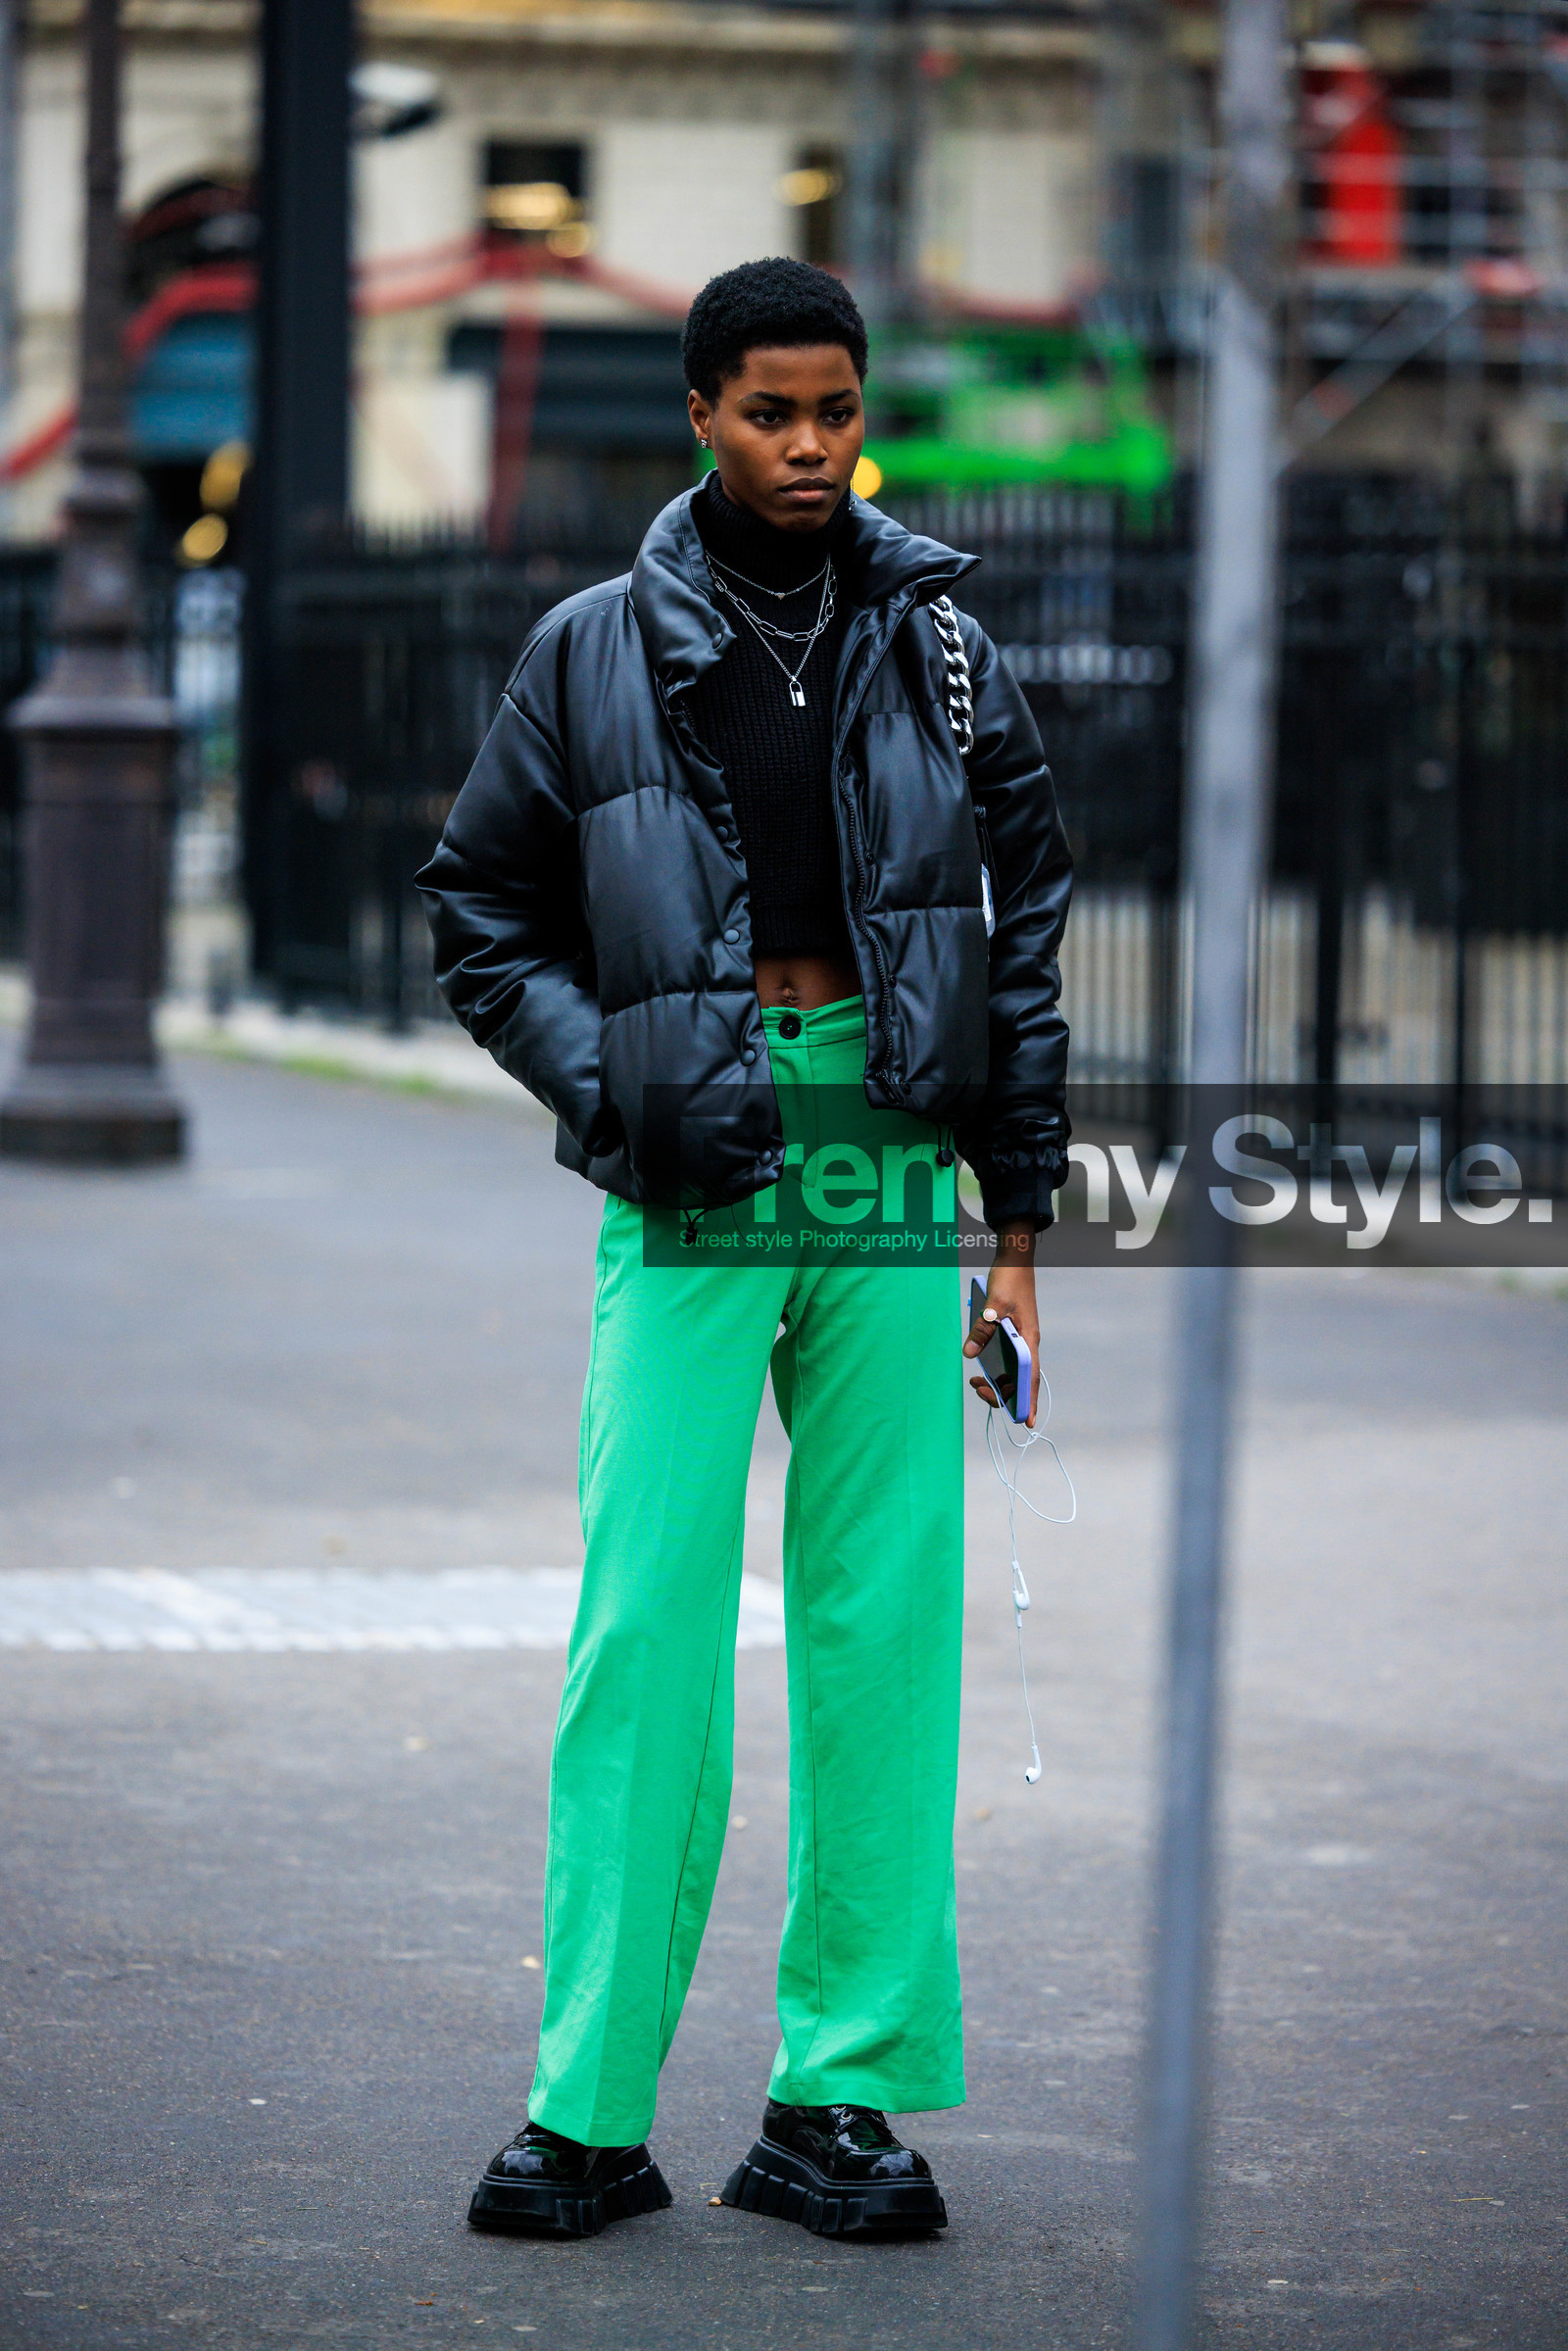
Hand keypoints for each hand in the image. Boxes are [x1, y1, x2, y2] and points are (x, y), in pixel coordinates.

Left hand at [962, 1220, 1039, 1426]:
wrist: (1014, 1260)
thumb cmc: (1009, 1280)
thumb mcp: (994, 1305)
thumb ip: (982, 1330)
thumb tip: (969, 1354)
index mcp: (1029, 1340)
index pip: (1031, 1377)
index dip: (1029, 1401)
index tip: (1027, 1423)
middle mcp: (1028, 1343)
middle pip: (1021, 1380)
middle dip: (1003, 1393)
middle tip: (979, 1389)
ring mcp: (1021, 1339)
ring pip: (1013, 1371)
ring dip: (997, 1382)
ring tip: (976, 1381)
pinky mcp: (1012, 1334)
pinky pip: (1006, 1359)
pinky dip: (995, 1368)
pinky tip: (980, 1367)